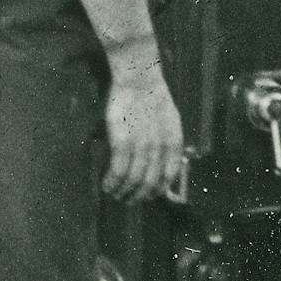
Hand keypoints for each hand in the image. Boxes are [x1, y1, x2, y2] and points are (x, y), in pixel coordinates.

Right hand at [102, 57, 187, 201]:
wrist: (139, 80)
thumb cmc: (152, 97)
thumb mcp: (171, 121)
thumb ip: (169, 142)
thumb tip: (165, 161)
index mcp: (174, 144)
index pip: (168, 176)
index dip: (158, 190)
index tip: (148, 195)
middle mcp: (160, 149)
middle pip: (150, 183)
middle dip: (139, 196)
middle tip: (129, 200)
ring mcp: (141, 147)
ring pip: (133, 181)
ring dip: (123, 192)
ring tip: (115, 194)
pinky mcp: (122, 143)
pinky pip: (118, 171)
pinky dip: (112, 182)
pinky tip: (107, 185)